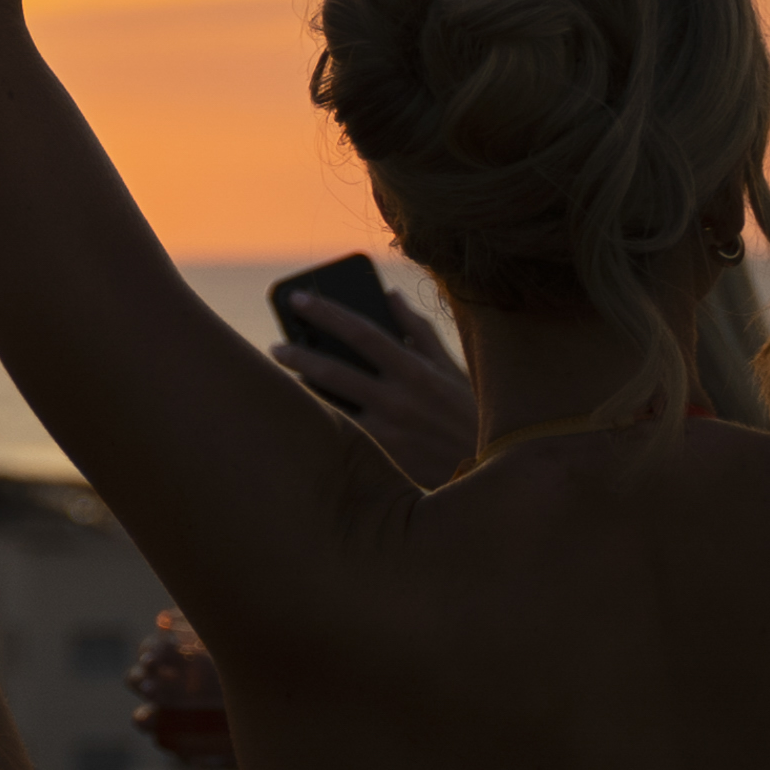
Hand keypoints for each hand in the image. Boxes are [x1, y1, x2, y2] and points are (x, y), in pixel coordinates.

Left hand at [274, 296, 480, 488]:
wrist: (492, 474)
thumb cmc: (468, 413)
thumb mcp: (451, 368)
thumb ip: (418, 330)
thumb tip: (390, 295)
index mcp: (417, 370)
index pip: (362, 331)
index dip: (326, 312)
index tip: (299, 299)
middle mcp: (400, 399)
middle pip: (335, 369)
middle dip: (299, 354)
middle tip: (276, 347)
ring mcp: (390, 431)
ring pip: (331, 405)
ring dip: (303, 390)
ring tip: (284, 381)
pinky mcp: (384, 460)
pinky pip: (342, 436)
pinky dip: (321, 421)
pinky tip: (305, 414)